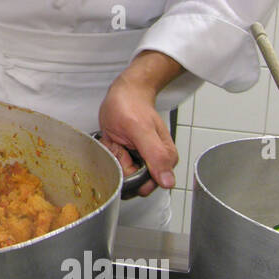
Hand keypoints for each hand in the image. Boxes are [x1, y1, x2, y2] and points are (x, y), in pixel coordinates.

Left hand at [97, 51, 183, 195]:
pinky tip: (114, 140)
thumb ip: (155, 155)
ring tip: (118, 140)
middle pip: (132, 181)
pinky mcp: (130, 155)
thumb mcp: (140, 129)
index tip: (125, 155)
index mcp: (165, 158)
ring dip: (114, 156)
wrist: (126, 91)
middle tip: (120, 144)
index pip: (147, 186)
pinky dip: (110, 152)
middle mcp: (155, 161)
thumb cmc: (132, 105)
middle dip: (120, 164)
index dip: (130, 176)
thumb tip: (168, 182)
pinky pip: (115, 162)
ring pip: (121, 172)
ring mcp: (141, 158)